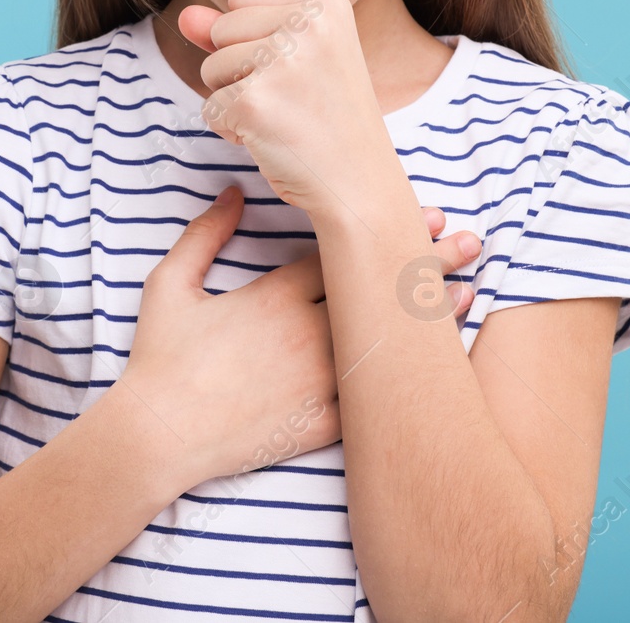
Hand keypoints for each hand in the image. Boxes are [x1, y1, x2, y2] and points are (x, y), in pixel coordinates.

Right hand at [121, 185, 481, 490]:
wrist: (159, 434)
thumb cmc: (161, 360)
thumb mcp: (170, 286)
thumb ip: (204, 235)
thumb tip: (234, 194)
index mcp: (276, 295)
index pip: (343, 252)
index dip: (385, 231)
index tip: (422, 213)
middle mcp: (308, 331)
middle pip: (377, 288)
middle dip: (425, 261)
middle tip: (469, 240)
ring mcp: (319, 378)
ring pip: (387, 340)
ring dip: (429, 315)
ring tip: (468, 292)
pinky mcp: (322, 422)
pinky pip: (376, 397)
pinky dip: (408, 378)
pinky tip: (436, 366)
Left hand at [177, 0, 396, 216]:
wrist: (359, 183)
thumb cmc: (327, 119)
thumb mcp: (291, 59)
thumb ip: (236, 30)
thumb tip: (184, 16)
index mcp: (324, 2)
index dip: (254, 40)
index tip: (300, 69)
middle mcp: (308, 22)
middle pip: (221, 30)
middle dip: (240, 69)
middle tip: (293, 97)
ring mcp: (281, 61)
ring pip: (210, 67)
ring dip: (235, 99)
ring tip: (284, 116)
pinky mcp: (255, 102)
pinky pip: (210, 107)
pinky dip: (232, 130)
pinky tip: (273, 139)